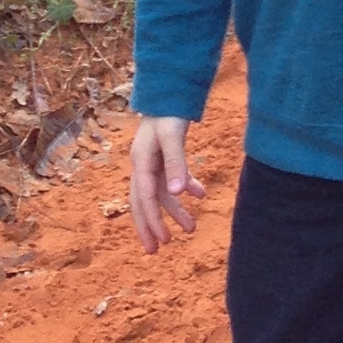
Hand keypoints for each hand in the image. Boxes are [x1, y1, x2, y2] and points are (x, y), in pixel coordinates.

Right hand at [129, 116, 203, 254]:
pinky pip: (172, 179)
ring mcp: (153, 162)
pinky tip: (201, 195)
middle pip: (142, 202)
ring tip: (191, 229)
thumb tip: (177, 195)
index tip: (162, 241)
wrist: (169, 91)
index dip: (152, 221)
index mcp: (141, 161)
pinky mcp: (164, 157)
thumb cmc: (168, 112)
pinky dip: (186, 188)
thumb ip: (175, 163)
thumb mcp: (172, 136)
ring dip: (173, 211)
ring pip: (160, 193)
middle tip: (156, 251)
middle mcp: (143, 164)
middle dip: (149, 226)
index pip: (144, 198)